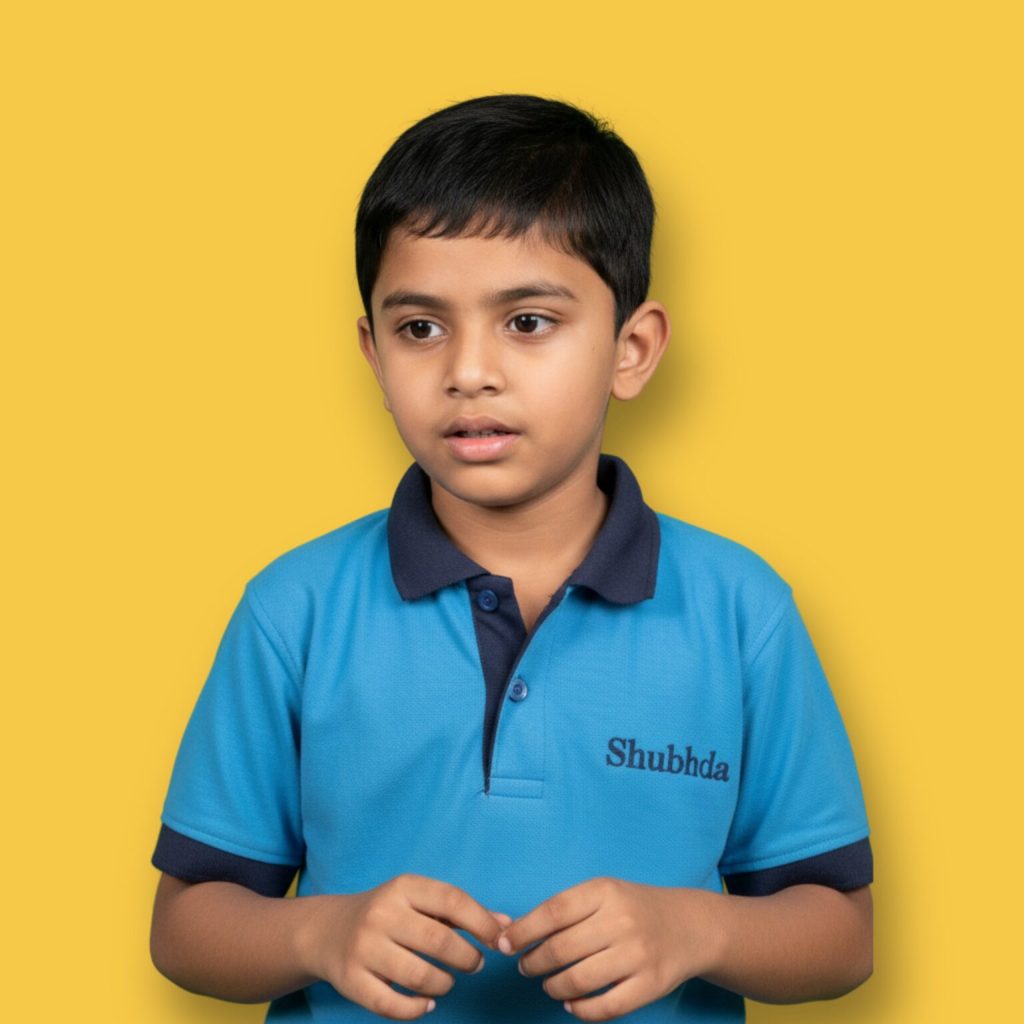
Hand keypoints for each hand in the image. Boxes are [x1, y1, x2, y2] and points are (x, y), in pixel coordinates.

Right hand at [295, 873, 508, 1019]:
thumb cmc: (388, 914)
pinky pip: (392, 1005)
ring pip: (419, 976)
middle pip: (439, 941)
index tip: (499, 941)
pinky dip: (417, 1010)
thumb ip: (460, 911)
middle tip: (474, 964)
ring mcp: (363, 948)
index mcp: (403, 888)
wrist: (327, 930)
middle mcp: (381, 914)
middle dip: (467, 958)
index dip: (482, 923)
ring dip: (444, 984)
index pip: (452, 901)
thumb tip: (506, 925)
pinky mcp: (350, 981)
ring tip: (448, 981)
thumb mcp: (419, 900)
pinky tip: (426, 1003)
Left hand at [496, 877, 723, 1020]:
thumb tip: (514, 932)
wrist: (688, 925)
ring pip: (579, 980)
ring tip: (549, 984)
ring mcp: (637, 954)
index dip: (522, 931)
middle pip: (561, 949)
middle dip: (533, 963)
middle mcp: (621, 921)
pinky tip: (571, 1003)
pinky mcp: (650, 985)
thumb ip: (565, 909)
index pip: (552, 912)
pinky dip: (580, 1010)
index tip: (503, 944)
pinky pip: (605, 1006)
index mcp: (604, 891)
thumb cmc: (632, 908)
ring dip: (553, 987)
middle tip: (526, 967)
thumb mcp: (603, 893)